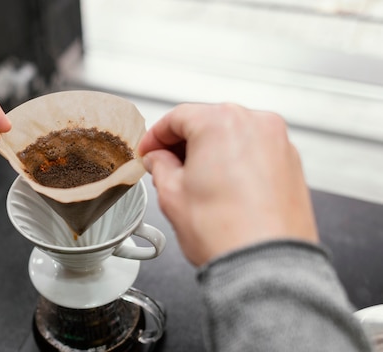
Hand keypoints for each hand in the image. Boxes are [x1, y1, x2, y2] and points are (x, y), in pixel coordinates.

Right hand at [139, 103, 317, 265]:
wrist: (265, 264)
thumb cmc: (226, 232)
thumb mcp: (172, 194)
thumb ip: (160, 166)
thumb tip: (159, 159)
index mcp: (221, 122)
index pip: (178, 117)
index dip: (155, 136)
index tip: (148, 150)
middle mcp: (255, 123)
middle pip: (208, 122)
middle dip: (183, 143)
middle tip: (165, 165)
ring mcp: (278, 142)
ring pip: (233, 135)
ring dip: (210, 152)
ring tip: (194, 181)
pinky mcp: (292, 164)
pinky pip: (255, 152)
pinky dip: (235, 162)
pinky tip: (222, 187)